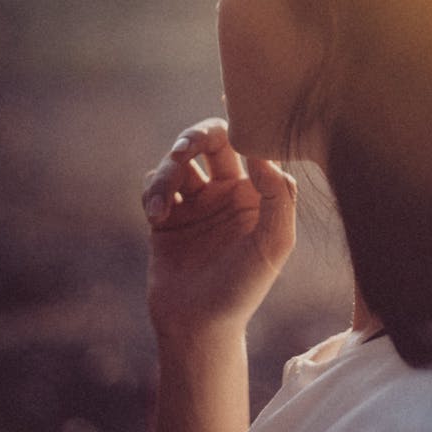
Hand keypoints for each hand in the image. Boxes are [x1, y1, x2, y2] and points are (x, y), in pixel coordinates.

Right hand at [142, 118, 297, 339]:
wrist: (198, 325)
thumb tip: (263, 154)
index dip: (244, 121)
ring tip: (160, 207)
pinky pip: (154, 182)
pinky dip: (152, 190)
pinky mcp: (167, 215)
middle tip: (182, 150)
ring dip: (167, 174)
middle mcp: (230, 191)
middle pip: (212, 140)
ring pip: (178, 162)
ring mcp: (197, 201)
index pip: (255, 144)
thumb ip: (279, 197)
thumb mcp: (274, 245)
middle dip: (194, 137)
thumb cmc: (244, 288)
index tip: (232, 106)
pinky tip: (156, 216)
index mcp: (260, 192)